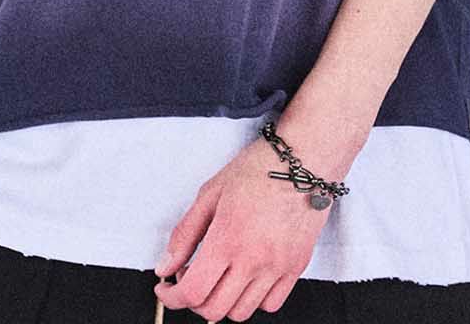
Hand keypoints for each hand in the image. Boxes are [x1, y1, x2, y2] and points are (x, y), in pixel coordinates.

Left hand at [151, 133, 334, 319]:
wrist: (303, 161)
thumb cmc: (258, 169)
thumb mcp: (211, 193)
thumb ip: (185, 233)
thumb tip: (166, 266)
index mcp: (228, 238)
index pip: (193, 292)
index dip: (171, 297)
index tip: (166, 288)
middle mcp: (254, 259)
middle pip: (214, 310)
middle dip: (193, 301)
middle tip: (190, 278)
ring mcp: (277, 267)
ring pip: (241, 313)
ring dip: (222, 302)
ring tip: (219, 275)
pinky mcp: (296, 268)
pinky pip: (270, 305)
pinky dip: (253, 300)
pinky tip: (246, 276)